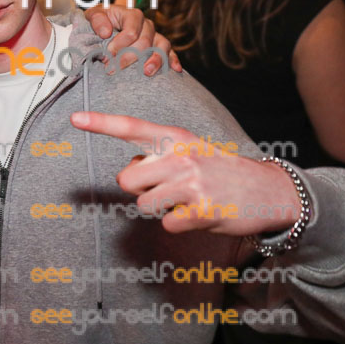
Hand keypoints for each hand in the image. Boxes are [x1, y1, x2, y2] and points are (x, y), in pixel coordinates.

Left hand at [71, 111, 301, 235]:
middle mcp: (181, 157)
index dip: (100, 123)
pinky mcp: (203, 211)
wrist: (269, 189)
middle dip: (139, 189)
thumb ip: (156, 157)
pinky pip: (168, 225)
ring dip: (161, 209)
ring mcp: (192, 184)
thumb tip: (129, 174)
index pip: (131, 127)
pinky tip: (201, 213)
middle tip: (167, 187)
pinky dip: (180, 224)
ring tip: (187, 200)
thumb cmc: (219, 169)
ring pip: (144, 206)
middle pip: (126, 180)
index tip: (75, 118)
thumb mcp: (189, 150)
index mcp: (175, 138)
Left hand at [83, 5, 181, 74]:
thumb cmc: (102, 20)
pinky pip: (170, 52)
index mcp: (132, 15)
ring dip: (155, 60)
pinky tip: (175, 70)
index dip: (119, 46)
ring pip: (161, 46)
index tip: (105, 57)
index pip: (131, 32)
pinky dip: (173, 60)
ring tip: (146, 73)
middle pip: (144, 42)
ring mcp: (155, 35)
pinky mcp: (159, 45)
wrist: (108, 22)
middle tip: (113, 70)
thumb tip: (105, 33)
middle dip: (128, 58)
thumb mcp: (94, 14)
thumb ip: (97, 20)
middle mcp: (146, 24)